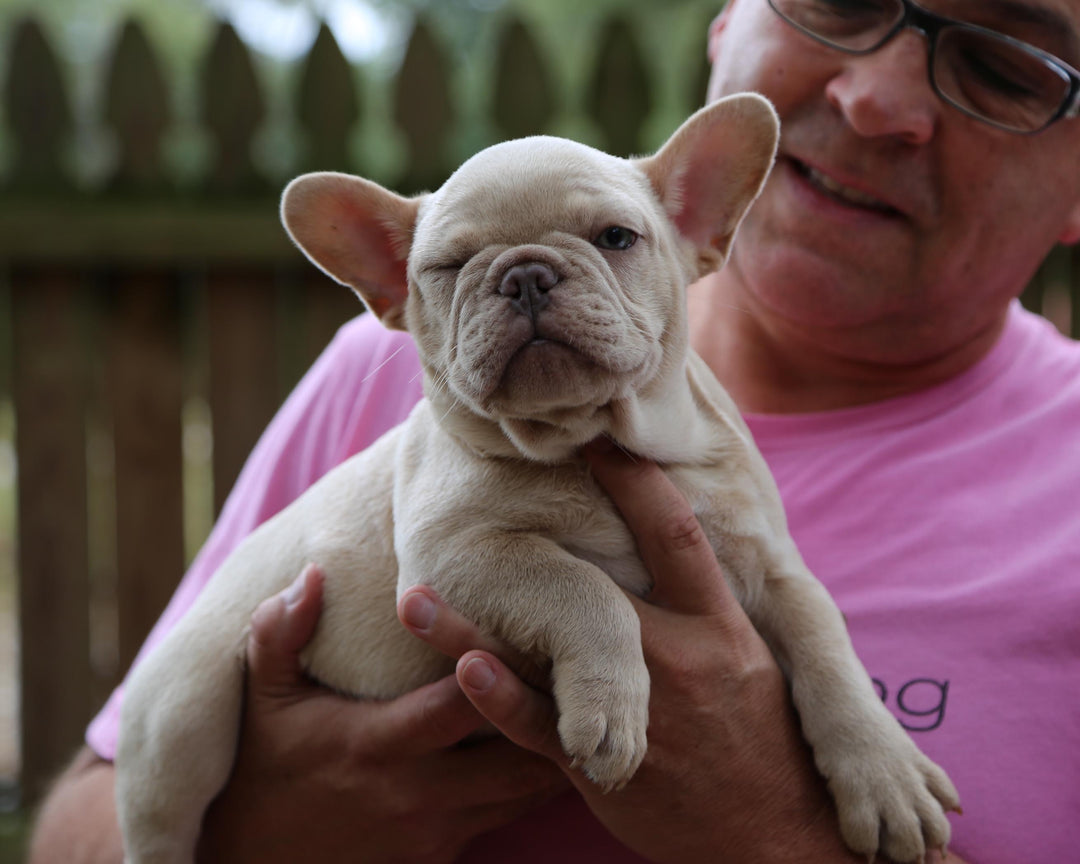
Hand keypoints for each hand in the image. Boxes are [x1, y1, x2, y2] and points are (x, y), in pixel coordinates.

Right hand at [196, 564, 566, 863]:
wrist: (251, 862)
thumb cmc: (264, 765)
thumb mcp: (261, 697)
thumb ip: (279, 632)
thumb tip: (312, 573)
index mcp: (376, 744)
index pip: (459, 704)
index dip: (501, 666)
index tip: (535, 625)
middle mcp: (416, 793)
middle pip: (516, 754)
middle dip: (551, 712)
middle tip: (587, 664)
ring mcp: (435, 830)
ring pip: (525, 793)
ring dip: (553, 748)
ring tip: (584, 698)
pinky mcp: (444, 853)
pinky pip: (509, 817)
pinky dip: (534, 782)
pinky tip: (552, 742)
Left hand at [403, 444, 861, 863]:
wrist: (773, 833)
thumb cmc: (761, 735)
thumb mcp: (753, 658)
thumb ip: (704, 603)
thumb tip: (672, 538)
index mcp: (717, 625)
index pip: (675, 537)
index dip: (636, 483)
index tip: (596, 441)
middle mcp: (673, 658)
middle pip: (592, 590)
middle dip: (540, 542)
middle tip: (476, 499)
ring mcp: (635, 710)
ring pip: (544, 659)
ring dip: (474, 628)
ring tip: (417, 597)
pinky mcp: (602, 762)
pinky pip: (543, 727)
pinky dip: (501, 700)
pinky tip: (463, 669)